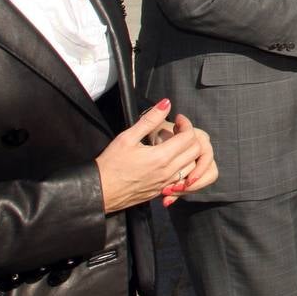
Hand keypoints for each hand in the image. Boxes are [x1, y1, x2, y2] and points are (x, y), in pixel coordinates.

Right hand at [96, 99, 213, 213]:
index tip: (177, 118)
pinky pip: (183, 178)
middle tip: (178, 130)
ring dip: (189, 152)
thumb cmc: (110, 164)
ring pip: (192, 166)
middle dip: (191, 136)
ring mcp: (166, 183)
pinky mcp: (162, 191)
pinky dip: (183, 167)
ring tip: (175, 144)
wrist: (100, 192)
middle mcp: (168, 171)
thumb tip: (166, 103)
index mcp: (161, 157)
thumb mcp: (127, 137)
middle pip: (196, 151)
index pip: (189, 137)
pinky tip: (170, 160)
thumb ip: (150, 119)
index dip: (186, 124)